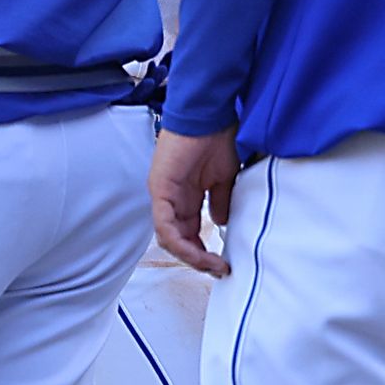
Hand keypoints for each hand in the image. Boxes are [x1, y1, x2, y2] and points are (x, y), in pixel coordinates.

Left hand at [148, 127, 239, 277]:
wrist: (210, 116)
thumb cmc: (216, 140)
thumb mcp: (223, 179)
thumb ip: (219, 202)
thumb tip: (220, 224)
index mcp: (183, 196)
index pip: (187, 234)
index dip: (203, 253)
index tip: (224, 264)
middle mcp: (169, 198)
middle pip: (176, 241)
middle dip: (198, 260)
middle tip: (219, 269)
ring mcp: (162, 194)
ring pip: (168, 238)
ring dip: (191, 257)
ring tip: (213, 265)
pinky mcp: (159, 188)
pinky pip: (165, 225)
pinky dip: (181, 243)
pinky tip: (201, 252)